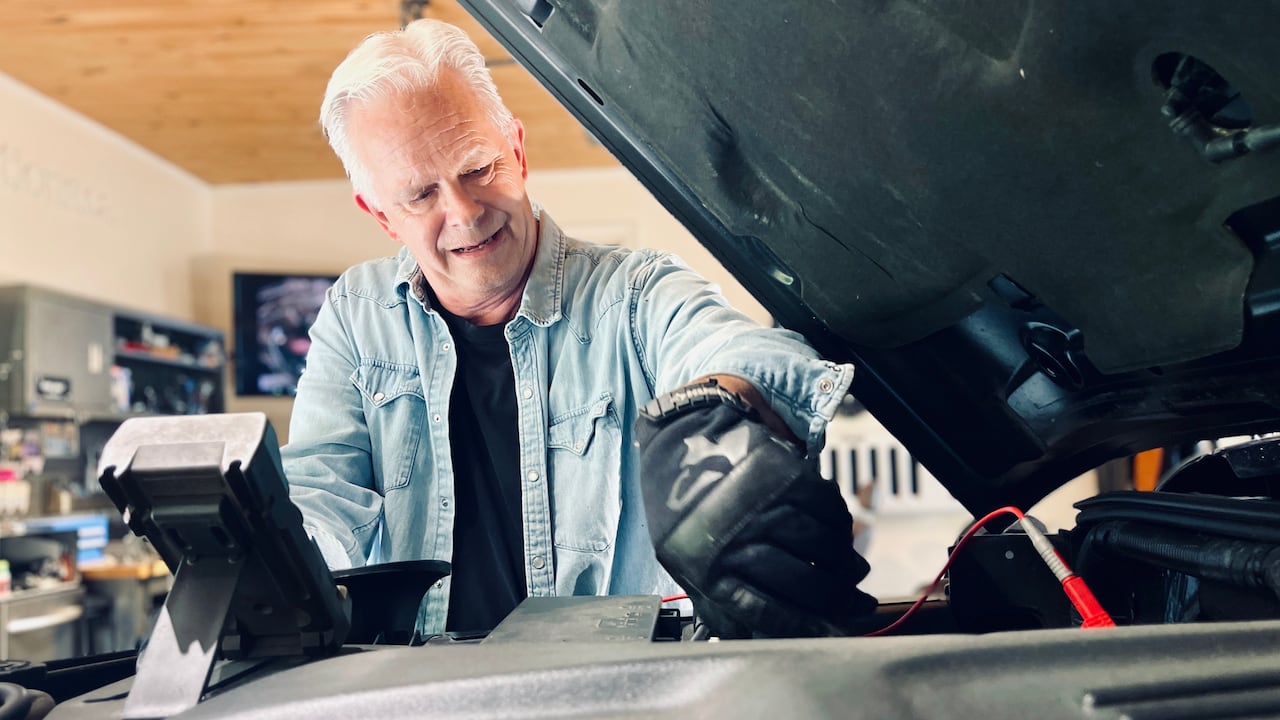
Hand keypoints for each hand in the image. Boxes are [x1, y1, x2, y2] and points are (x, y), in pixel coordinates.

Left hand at [635, 381, 876, 637]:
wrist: (681, 440)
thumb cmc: (681, 508)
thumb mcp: (684, 563)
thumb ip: (718, 603)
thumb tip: (753, 639)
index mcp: (708, 570)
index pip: (767, 612)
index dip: (805, 626)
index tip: (830, 631)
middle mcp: (735, 539)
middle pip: (803, 582)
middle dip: (837, 599)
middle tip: (857, 604)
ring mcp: (761, 504)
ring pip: (819, 544)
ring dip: (844, 563)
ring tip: (854, 571)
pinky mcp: (781, 472)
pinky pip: (824, 506)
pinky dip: (840, 523)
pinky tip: (842, 532)